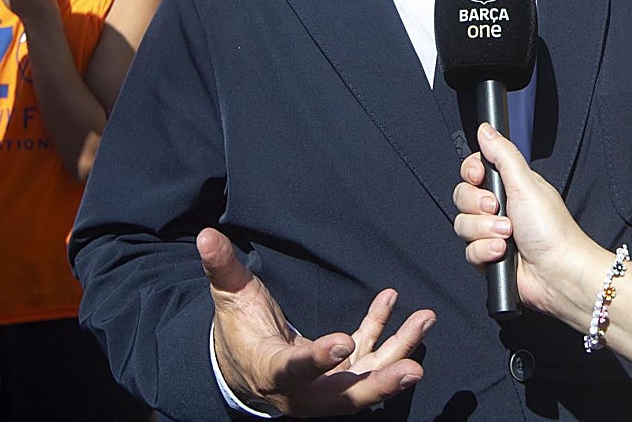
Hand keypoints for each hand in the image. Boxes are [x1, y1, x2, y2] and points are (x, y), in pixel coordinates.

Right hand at [198, 228, 434, 415]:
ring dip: (399, 353)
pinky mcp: (341, 373)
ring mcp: (327, 384)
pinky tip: (395, 301)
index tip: (344, 343)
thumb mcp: (229, 299)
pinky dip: (387, 332)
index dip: (320, 358)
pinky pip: (369, 355)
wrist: (245, 368)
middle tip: (413, 369)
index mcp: (271, 370)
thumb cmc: (239, 330)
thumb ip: (222, 269)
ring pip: (367, 378)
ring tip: (425, 322)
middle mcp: (303, 389)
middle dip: (380, 383)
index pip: (296, 369)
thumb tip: (206, 236)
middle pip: (345, 395)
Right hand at [453, 123, 601, 315]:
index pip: (473, 171)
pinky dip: (484, 251)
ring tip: (507, 235)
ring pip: (462, 224)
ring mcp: (492, 232)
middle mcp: (498, 207)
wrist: (557, 273)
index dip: (471, 173)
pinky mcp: (487, 256)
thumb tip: (486, 129)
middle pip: (462, 196)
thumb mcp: (526, 184)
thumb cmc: (552, 229)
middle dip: (478, 205)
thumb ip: (503, 154)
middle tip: (498, 208)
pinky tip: (501, 252)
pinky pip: (468, 250)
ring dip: (484, 230)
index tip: (478, 177)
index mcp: (509, 185)